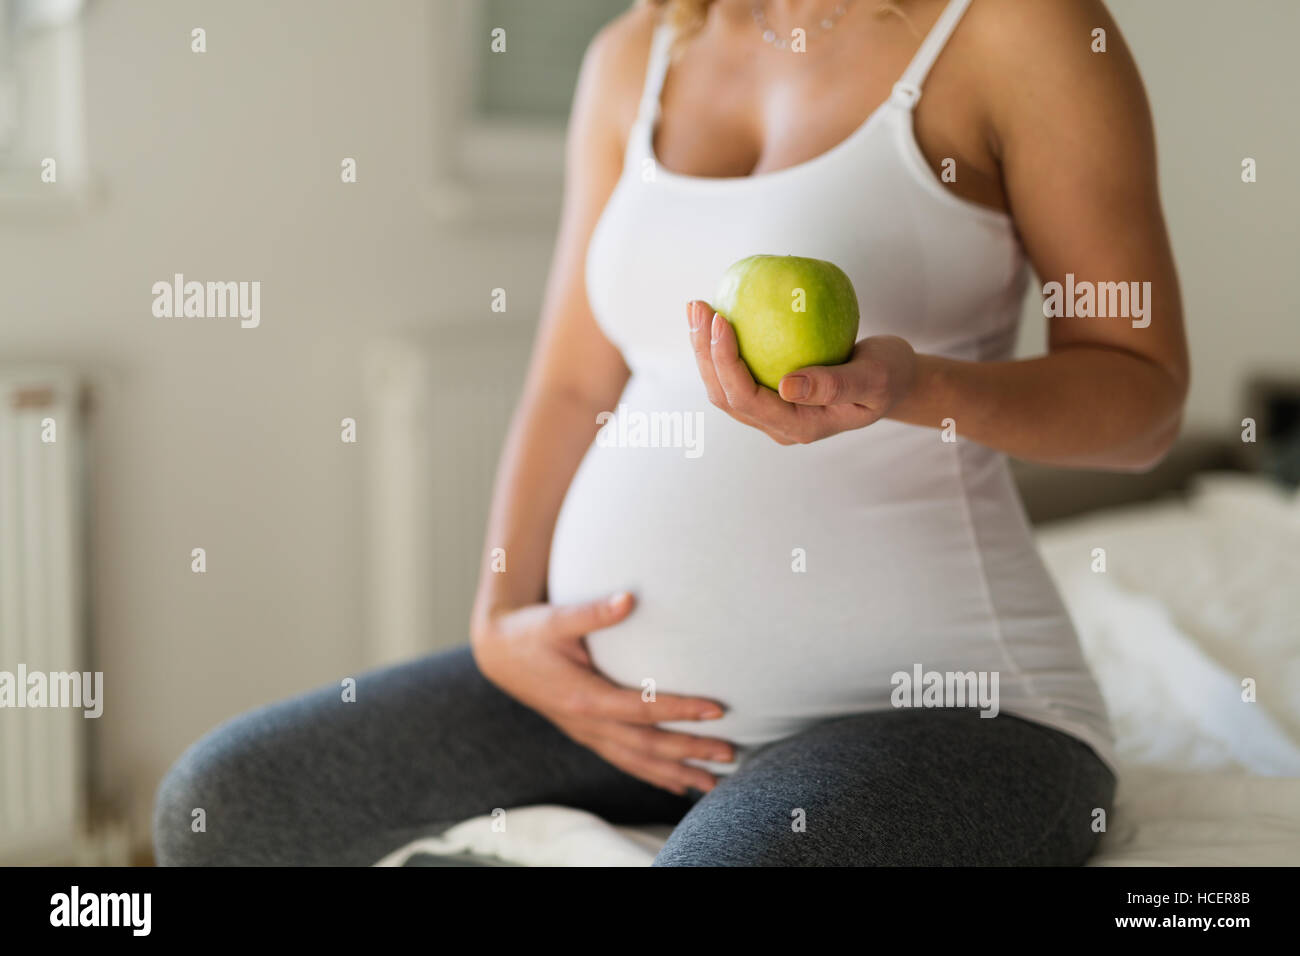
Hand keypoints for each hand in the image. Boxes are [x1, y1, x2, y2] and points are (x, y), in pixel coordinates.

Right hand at [471, 592, 734, 794]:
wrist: (499, 653)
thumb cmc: (531, 631)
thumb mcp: (557, 617)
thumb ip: (593, 611)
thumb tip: (628, 598)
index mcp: (585, 697)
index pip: (643, 708)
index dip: (680, 709)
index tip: (717, 709)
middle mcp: (588, 723)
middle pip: (648, 745)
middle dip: (691, 750)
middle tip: (731, 752)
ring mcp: (588, 734)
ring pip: (638, 762)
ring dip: (677, 772)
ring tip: (714, 783)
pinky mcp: (588, 734)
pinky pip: (626, 762)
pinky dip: (654, 774)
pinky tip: (678, 783)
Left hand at [687, 300, 917, 444]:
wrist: (893, 380)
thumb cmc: (888, 376)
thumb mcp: (873, 378)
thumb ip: (835, 386)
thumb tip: (787, 387)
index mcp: (799, 426)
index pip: (747, 399)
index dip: (725, 362)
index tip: (721, 319)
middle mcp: (778, 424)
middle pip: (725, 394)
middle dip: (704, 352)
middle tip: (697, 306)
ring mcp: (772, 411)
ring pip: (725, 385)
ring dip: (705, 349)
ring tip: (698, 307)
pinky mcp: (771, 393)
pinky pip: (739, 371)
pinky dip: (722, 346)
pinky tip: (718, 314)